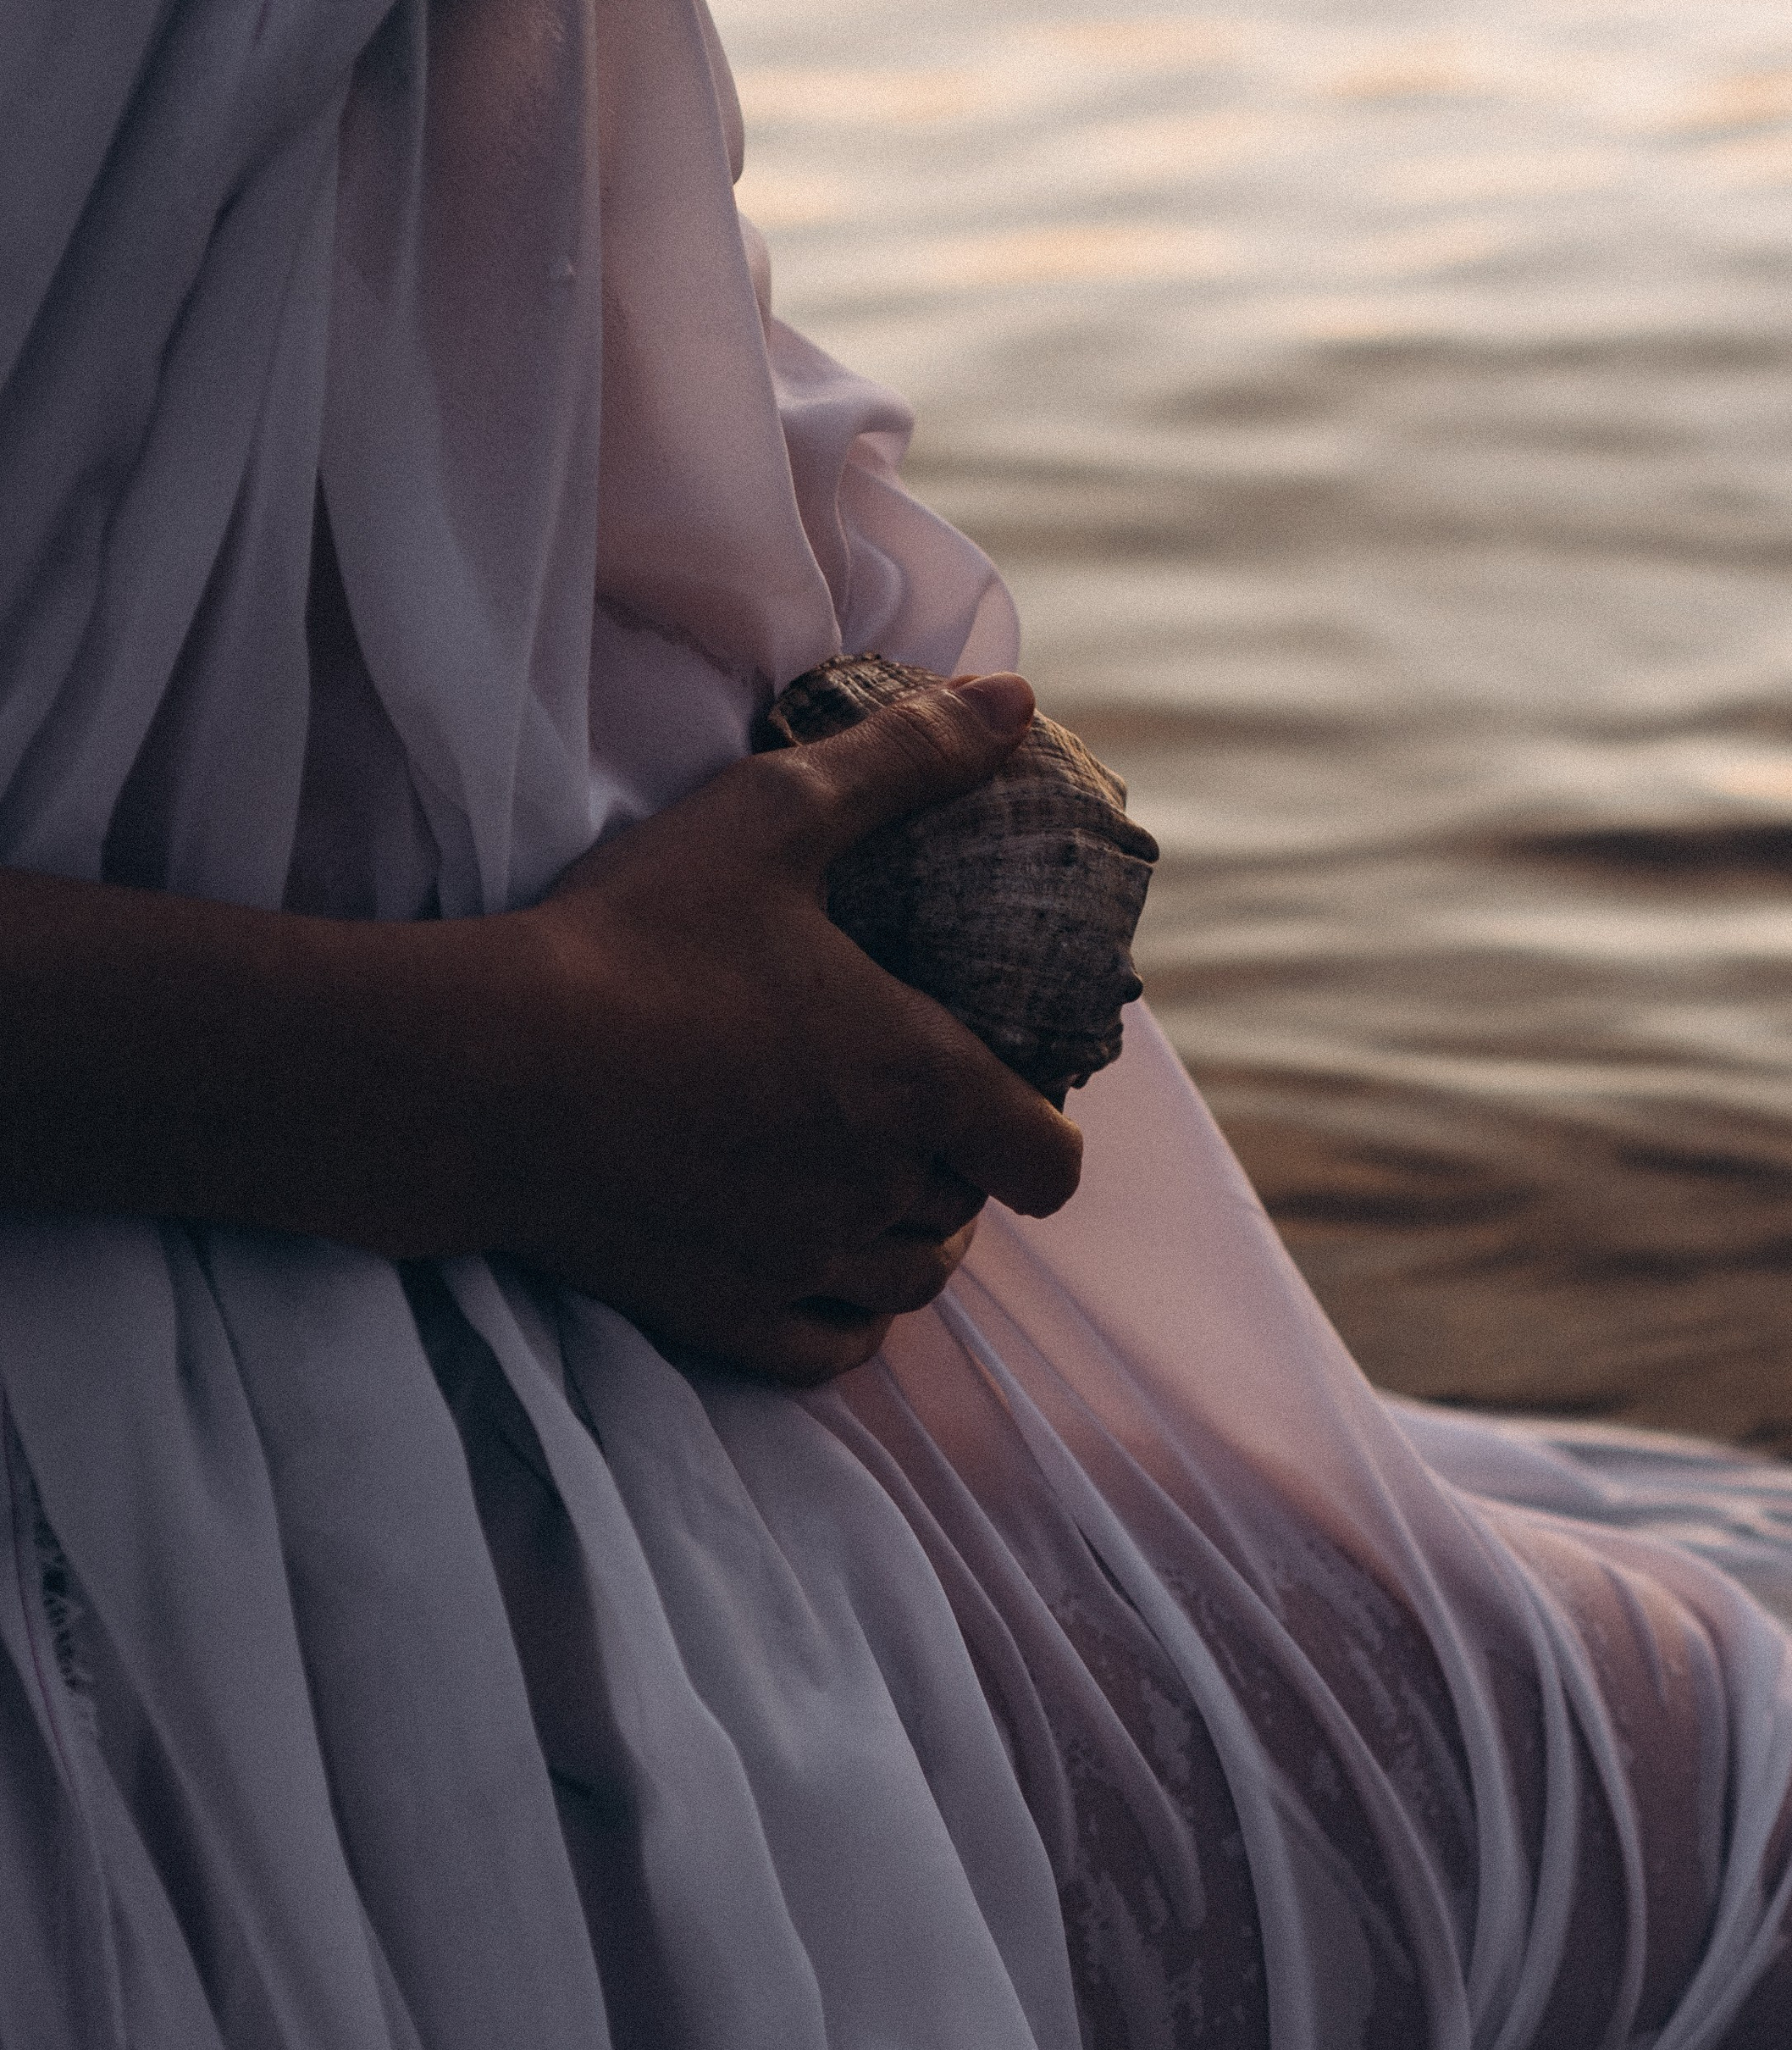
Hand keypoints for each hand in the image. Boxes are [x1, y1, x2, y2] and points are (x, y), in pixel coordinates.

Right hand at [509, 674, 1083, 1382]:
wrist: (483, 1068)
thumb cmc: (631, 937)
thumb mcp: (772, 816)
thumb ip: (901, 759)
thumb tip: (1011, 697)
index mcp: (916, 1079)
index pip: (1050, 1162)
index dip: (1041, 1135)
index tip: (1001, 1097)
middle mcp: (876, 1189)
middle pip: (969, 1214)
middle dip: (955, 1169)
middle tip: (902, 1113)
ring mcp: (798, 1262)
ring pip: (908, 1287)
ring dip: (904, 1242)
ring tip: (860, 1183)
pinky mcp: (718, 1315)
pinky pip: (830, 1352)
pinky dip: (842, 1319)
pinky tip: (812, 1266)